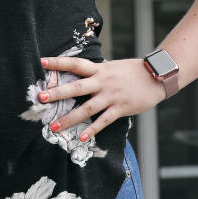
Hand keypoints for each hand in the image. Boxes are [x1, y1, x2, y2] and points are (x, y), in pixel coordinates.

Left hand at [37, 57, 165, 140]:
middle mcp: (102, 82)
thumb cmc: (132, 71)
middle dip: (58, 93)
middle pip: (76, 87)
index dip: (58, 62)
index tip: (42, 61)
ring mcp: (111, 96)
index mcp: (99, 69)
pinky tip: (81, 137)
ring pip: (87, 108)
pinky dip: (92, 129)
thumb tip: (81, 70)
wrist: (157, 76)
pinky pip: (104, 121)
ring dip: (69, 118)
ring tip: (54, 126)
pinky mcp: (121, 108)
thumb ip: (97, 71)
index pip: (75, 64)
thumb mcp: (112, 67)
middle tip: (40, 97)